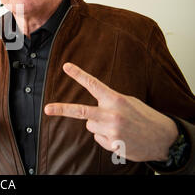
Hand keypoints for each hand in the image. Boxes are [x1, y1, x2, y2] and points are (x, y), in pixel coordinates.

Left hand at [44, 62, 178, 161]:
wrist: (163, 138)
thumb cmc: (143, 117)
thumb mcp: (128, 102)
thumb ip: (108, 103)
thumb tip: (88, 115)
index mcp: (116, 99)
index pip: (93, 84)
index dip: (78, 74)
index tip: (66, 66)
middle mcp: (112, 114)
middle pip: (81, 111)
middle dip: (62, 110)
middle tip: (47, 109)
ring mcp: (111, 131)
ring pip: (90, 126)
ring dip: (99, 126)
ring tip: (117, 126)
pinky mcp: (113, 145)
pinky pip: (99, 139)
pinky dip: (106, 138)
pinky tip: (121, 137)